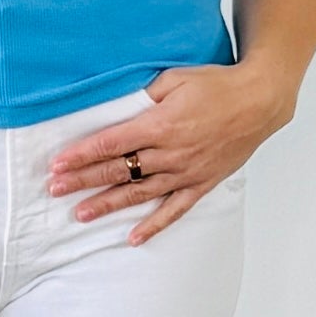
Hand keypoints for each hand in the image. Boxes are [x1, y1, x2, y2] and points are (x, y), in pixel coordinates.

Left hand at [46, 62, 292, 244]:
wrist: (259, 102)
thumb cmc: (217, 85)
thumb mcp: (175, 79)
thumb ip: (143, 95)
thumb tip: (116, 108)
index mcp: (160, 125)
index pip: (110, 144)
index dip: (81, 155)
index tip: (58, 164)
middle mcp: (170, 153)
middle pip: (118, 171)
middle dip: (83, 180)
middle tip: (55, 189)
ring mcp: (185, 172)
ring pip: (138, 193)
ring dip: (107, 204)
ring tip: (80, 214)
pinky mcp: (200, 183)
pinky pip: (174, 210)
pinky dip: (153, 225)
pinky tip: (133, 237)